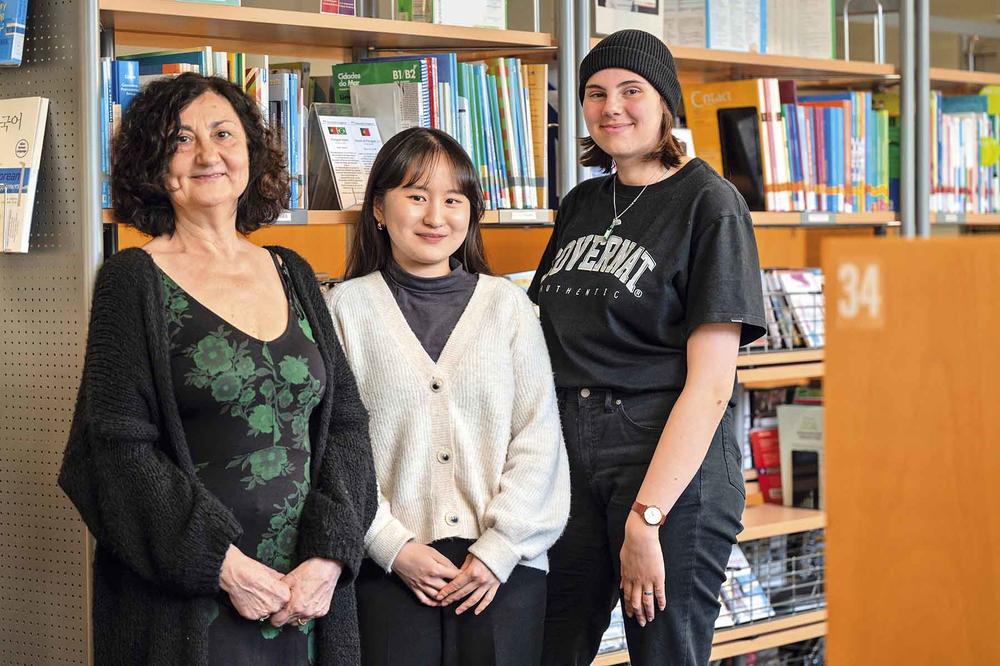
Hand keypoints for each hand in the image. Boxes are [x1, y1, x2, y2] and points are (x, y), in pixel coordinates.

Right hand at [219, 545, 291, 621]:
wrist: (234, 574)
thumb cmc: (251, 570)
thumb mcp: (272, 572)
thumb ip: (280, 581)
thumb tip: (284, 583)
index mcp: (282, 594)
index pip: (287, 599)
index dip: (280, 594)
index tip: (276, 591)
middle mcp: (274, 605)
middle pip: (278, 607)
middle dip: (273, 601)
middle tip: (264, 592)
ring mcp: (262, 612)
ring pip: (267, 612)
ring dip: (264, 606)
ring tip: (256, 595)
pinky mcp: (251, 616)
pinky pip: (256, 615)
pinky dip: (254, 609)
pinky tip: (250, 599)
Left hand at [269, 558, 342, 626]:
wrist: (328, 567)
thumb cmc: (310, 570)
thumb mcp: (289, 578)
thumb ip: (279, 592)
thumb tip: (273, 598)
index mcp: (294, 606)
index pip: (277, 622)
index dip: (274, 616)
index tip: (276, 611)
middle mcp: (305, 612)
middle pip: (288, 622)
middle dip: (285, 615)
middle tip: (287, 603)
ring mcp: (315, 613)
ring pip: (299, 621)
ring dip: (296, 614)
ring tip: (298, 602)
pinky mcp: (323, 611)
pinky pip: (311, 616)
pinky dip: (307, 611)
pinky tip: (308, 600)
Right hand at [392, 542, 461, 606]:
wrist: (398, 554)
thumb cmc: (415, 550)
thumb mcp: (433, 552)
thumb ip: (445, 561)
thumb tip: (455, 569)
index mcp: (435, 569)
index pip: (454, 576)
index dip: (463, 577)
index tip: (468, 577)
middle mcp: (429, 580)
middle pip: (447, 589)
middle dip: (456, 590)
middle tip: (463, 590)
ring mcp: (421, 585)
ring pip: (437, 597)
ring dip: (446, 599)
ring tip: (452, 599)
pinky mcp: (414, 588)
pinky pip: (424, 599)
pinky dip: (432, 603)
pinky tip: (437, 603)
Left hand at [435, 554, 500, 615]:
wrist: (502, 550)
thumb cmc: (486, 550)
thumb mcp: (471, 556)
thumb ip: (463, 568)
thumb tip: (457, 576)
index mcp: (472, 571)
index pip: (456, 584)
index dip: (447, 591)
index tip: (440, 595)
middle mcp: (479, 580)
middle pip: (463, 592)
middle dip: (451, 598)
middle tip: (444, 603)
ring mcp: (488, 584)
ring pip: (474, 599)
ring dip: (464, 606)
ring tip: (457, 611)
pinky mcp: (495, 586)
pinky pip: (488, 599)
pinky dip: (482, 607)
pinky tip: (476, 612)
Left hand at [619, 511, 666, 626]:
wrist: (641, 537)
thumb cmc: (631, 545)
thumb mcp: (623, 560)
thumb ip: (622, 574)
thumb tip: (621, 585)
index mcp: (627, 577)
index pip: (627, 597)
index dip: (629, 607)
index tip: (631, 615)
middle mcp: (636, 581)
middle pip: (636, 602)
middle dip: (638, 614)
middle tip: (641, 622)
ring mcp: (647, 579)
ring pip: (647, 600)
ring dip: (649, 612)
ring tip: (651, 619)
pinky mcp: (657, 576)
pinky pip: (659, 592)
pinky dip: (660, 601)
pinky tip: (662, 607)